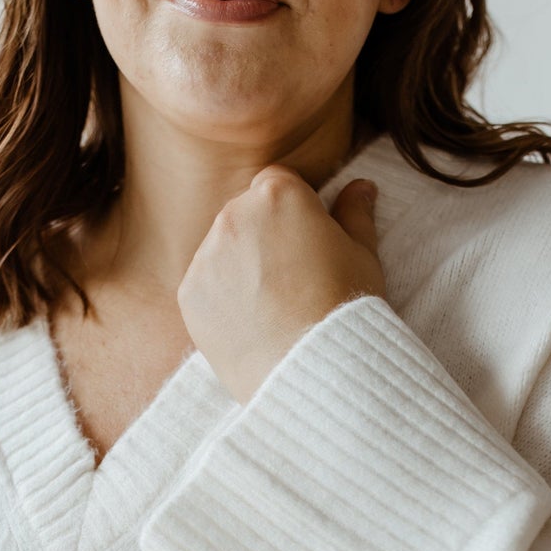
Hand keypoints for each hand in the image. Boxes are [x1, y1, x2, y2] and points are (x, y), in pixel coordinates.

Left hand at [175, 166, 383, 404]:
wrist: (312, 366)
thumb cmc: (345, 306)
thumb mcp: (362, 254)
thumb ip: (355, 214)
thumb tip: (362, 186)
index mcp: (278, 194)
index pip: (278, 183)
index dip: (295, 210)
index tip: (307, 241)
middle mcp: (233, 215)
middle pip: (245, 213)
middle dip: (264, 235)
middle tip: (291, 277)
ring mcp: (206, 255)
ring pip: (221, 249)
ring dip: (240, 266)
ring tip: (272, 305)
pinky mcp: (189, 293)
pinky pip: (205, 285)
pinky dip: (222, 299)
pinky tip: (251, 322)